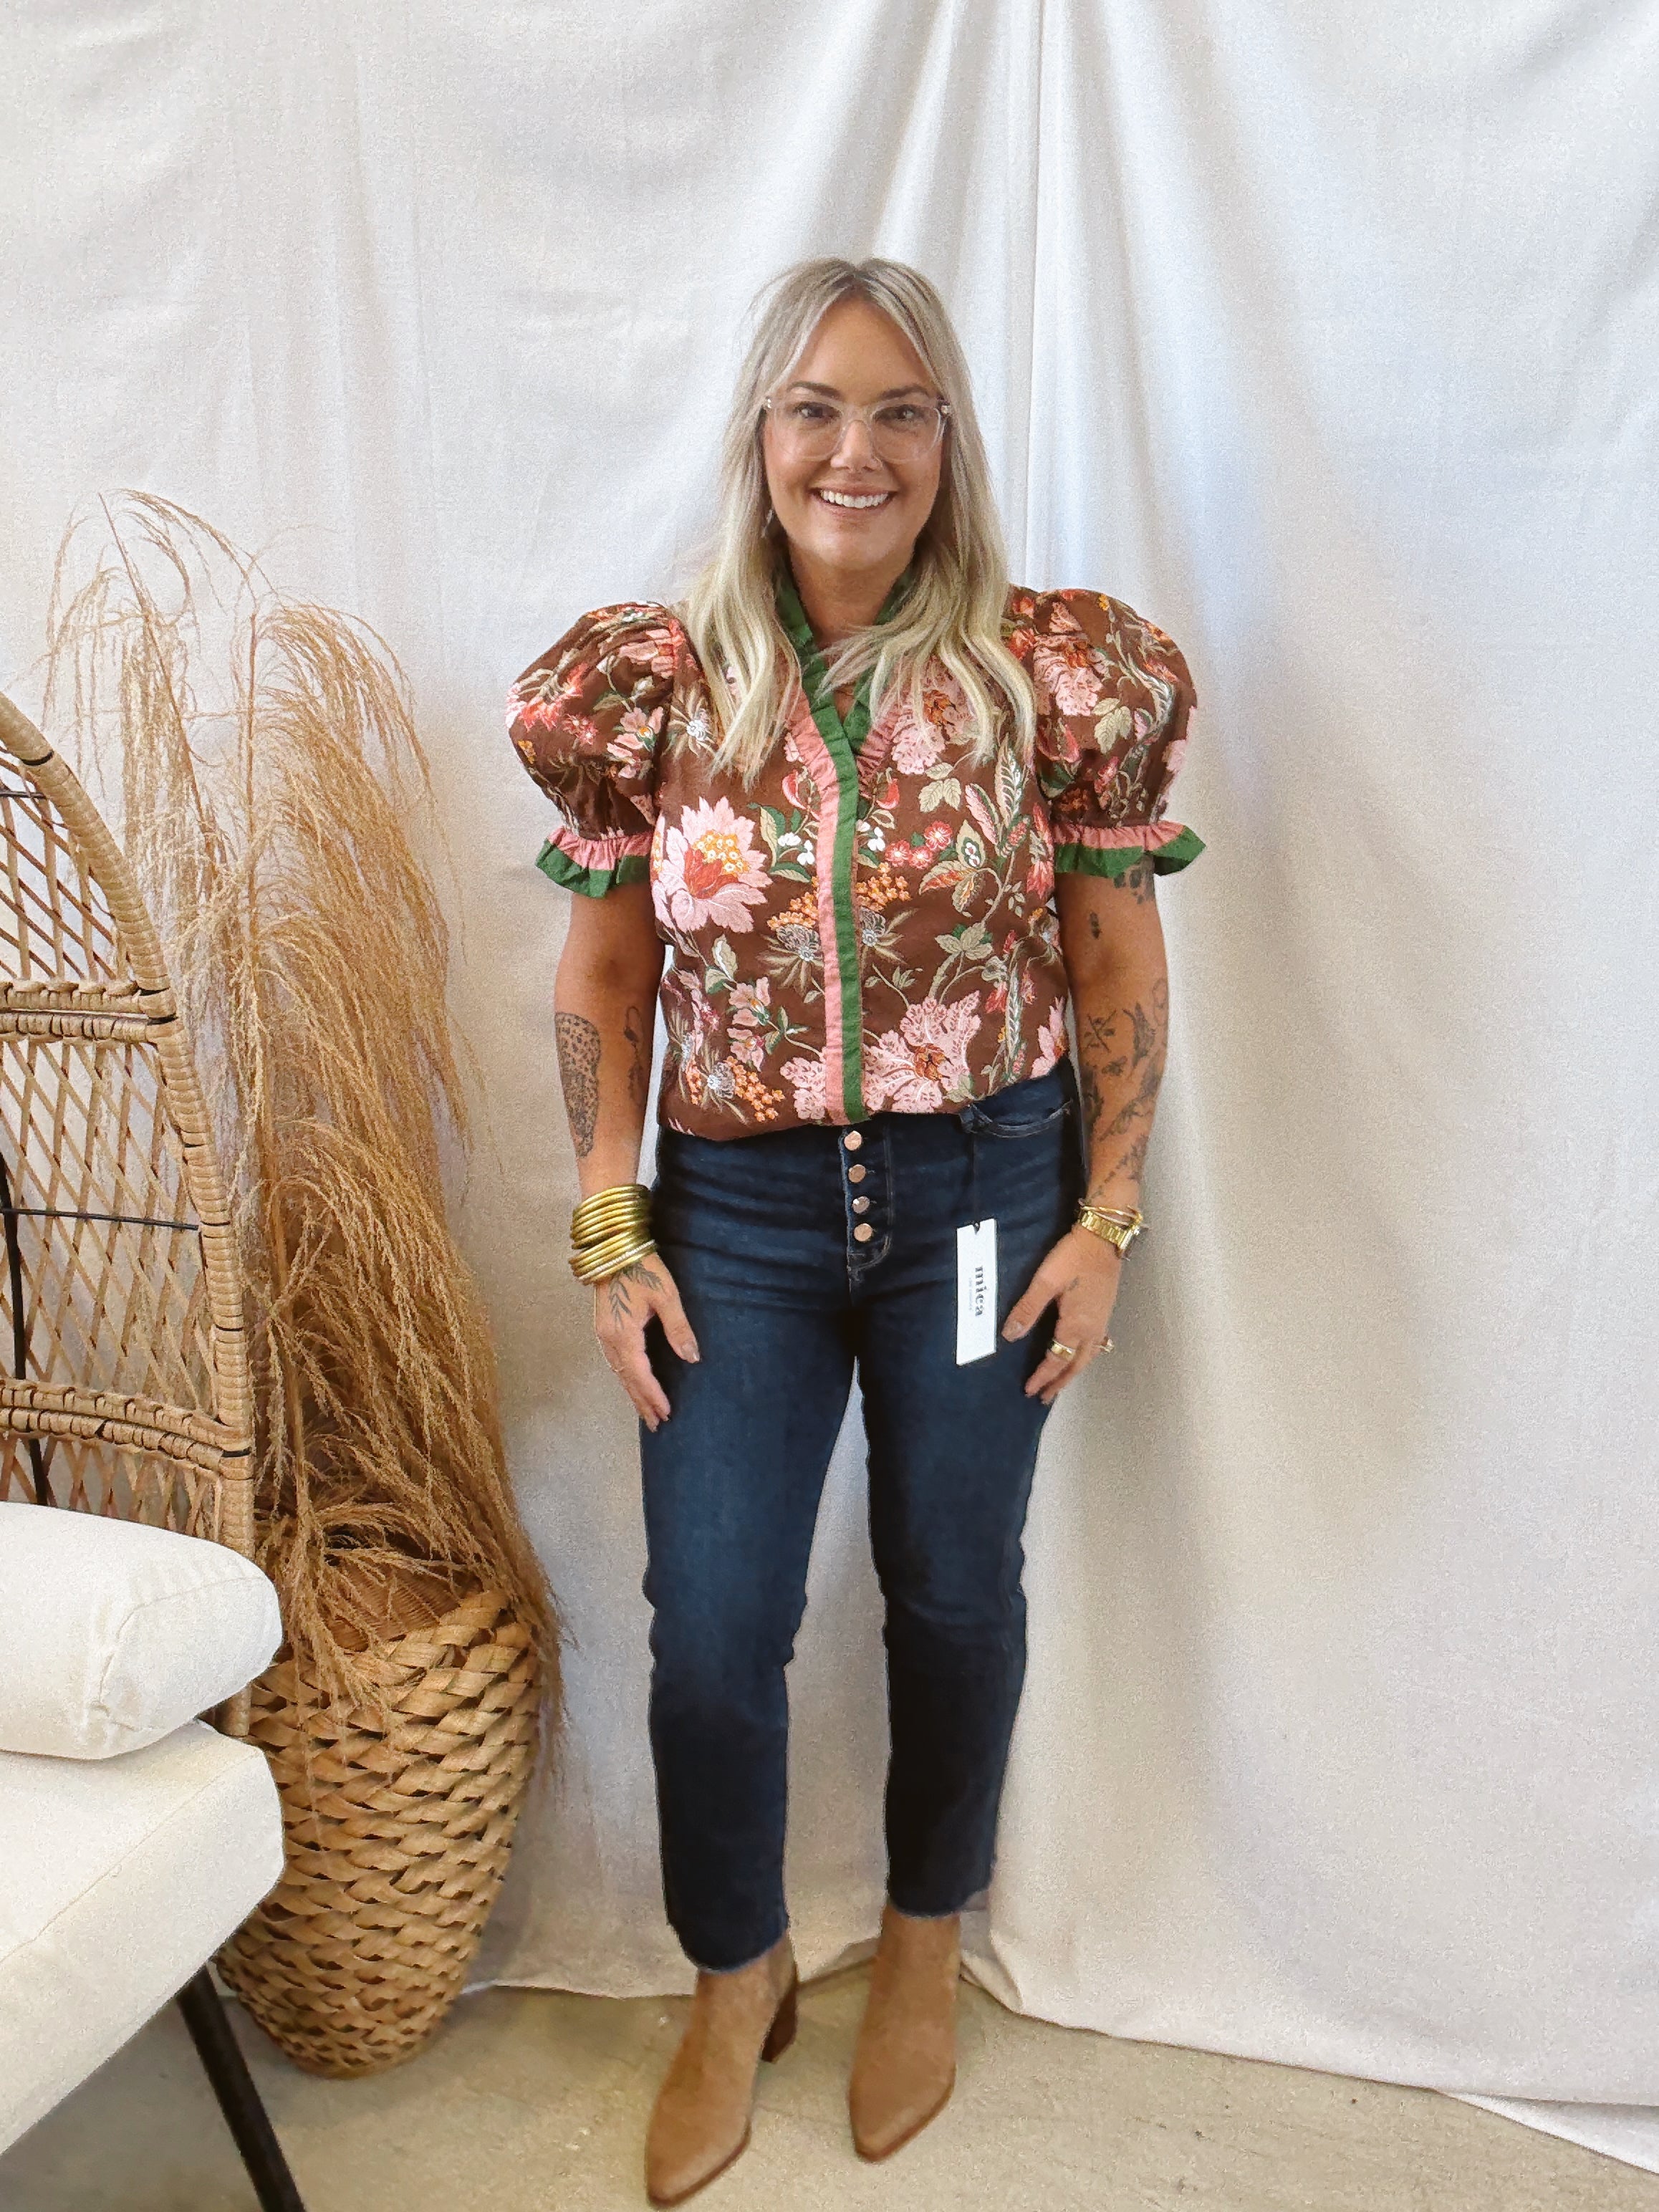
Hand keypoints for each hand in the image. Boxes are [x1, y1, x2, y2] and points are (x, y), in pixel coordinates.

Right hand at [593, 1252, 699, 1430]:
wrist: (613, 1247)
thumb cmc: (642, 1267)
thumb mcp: (667, 1296)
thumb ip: (679, 1328)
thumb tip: (692, 1357)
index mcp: (623, 1335)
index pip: (640, 1375)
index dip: (654, 1396)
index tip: (667, 1413)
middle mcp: (608, 1339)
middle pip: (627, 1380)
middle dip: (642, 1402)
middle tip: (658, 1424)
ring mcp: (603, 1333)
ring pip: (619, 1372)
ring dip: (633, 1392)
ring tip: (647, 1411)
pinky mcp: (604, 1326)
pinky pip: (614, 1361)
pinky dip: (626, 1377)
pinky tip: (633, 1382)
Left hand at [1002, 1227, 1121, 1404]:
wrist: (1104, 1238)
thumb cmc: (1073, 1257)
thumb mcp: (1045, 1281)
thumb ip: (1027, 1309)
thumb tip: (1010, 1336)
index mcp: (1075, 1325)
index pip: (1056, 1359)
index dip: (1042, 1376)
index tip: (1029, 1390)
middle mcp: (1091, 1329)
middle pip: (1075, 1365)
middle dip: (1059, 1383)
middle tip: (1045, 1398)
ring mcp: (1101, 1322)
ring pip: (1087, 1358)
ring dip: (1073, 1372)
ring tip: (1060, 1383)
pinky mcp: (1105, 1312)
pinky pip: (1095, 1346)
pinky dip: (1085, 1359)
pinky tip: (1081, 1356)